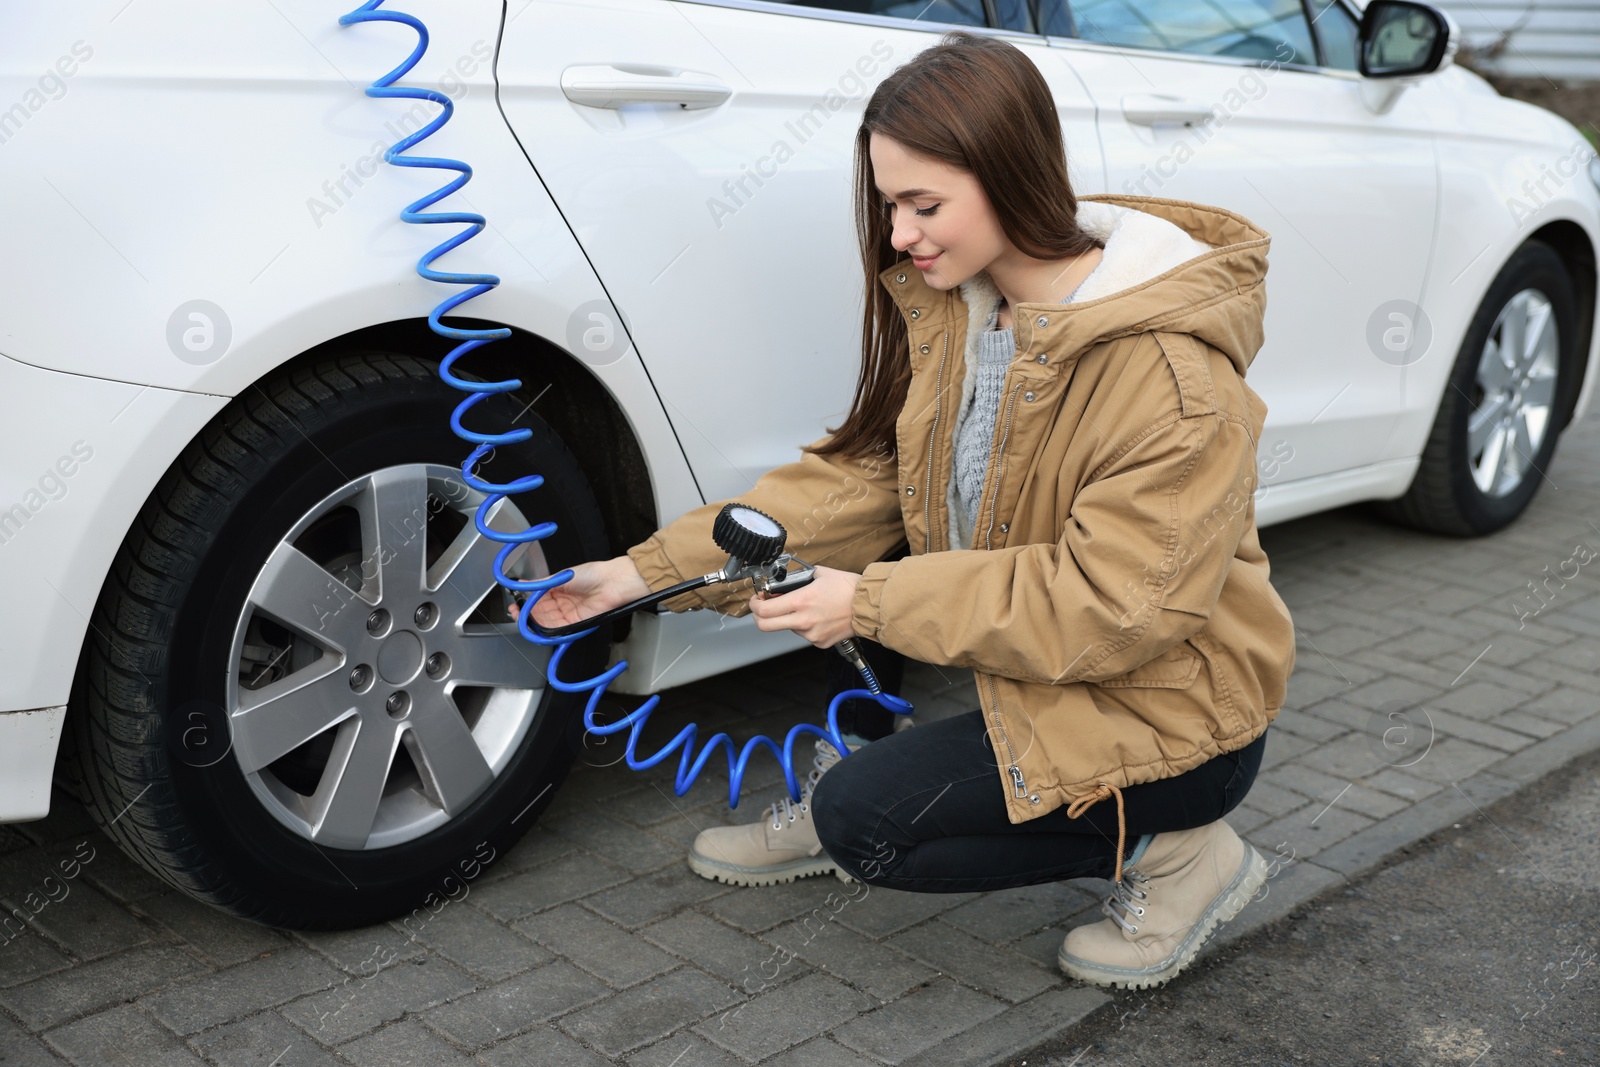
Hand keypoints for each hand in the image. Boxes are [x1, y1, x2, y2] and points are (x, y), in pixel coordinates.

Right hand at [506, 556, 650, 628]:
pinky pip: (558, 629)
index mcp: (558, 588)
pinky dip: (546, 628)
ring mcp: (569, 613)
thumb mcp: (562, 576)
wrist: (612, 582)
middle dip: (527, 613)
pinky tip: (537, 624)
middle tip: (516, 612)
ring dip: (534, 621)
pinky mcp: (575, 623)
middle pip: (540, 611)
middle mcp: (562, 602)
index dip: (526, 602)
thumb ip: (542, 584)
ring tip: (522, 618)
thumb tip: (523, 583)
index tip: (516, 603)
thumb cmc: (592, 574)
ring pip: (547, 621)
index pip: (538, 598)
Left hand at [747, 566, 860, 647]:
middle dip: (759, 617)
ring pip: (788, 629)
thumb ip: (799, 579)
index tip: (757, 600)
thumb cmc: (848, 588)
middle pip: (765, 626)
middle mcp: (803, 620)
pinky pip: (805, 634)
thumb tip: (784, 585)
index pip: (763, 610)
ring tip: (807, 608)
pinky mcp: (820, 642)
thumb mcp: (819, 574)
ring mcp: (812, 634)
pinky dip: (806, 626)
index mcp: (801, 601)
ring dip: (789, 619)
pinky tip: (819, 617)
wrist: (869, 606)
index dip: (754, 605)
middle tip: (764, 609)